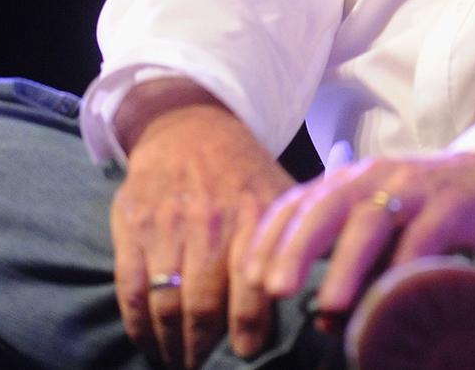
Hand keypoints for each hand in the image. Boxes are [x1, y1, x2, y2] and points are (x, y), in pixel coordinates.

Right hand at [109, 82, 294, 366]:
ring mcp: (168, 225)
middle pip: (205, 306)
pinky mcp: (134, 226)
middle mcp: (212, 222)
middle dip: (206, 349)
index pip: (255, 287)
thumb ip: (307, 238)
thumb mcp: (283, 194)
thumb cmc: (244, 174)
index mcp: (256, 216)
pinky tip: (152, 342)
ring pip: (168, 304)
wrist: (188, 128)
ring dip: (173, 345)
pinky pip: (133, 290)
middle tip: (209, 369)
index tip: (249, 355)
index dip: (250, 330)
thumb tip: (341, 284)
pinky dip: (140, 327)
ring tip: (182, 362)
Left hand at [242, 152, 474, 318]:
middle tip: (273, 290)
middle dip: (296, 248)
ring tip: (329, 305)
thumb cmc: (430, 210)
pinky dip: (407, 264)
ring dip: (347, 264)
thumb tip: (318, 317)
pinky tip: (393, 292)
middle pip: (326, 207)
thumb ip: (348, 257)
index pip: (298, 201)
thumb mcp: (382, 224)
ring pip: (372, 219)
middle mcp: (378, 175)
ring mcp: (417, 186)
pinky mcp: (454, 202)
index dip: (271, 238)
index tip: (249, 278)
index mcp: (351, 179)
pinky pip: (426, 233)